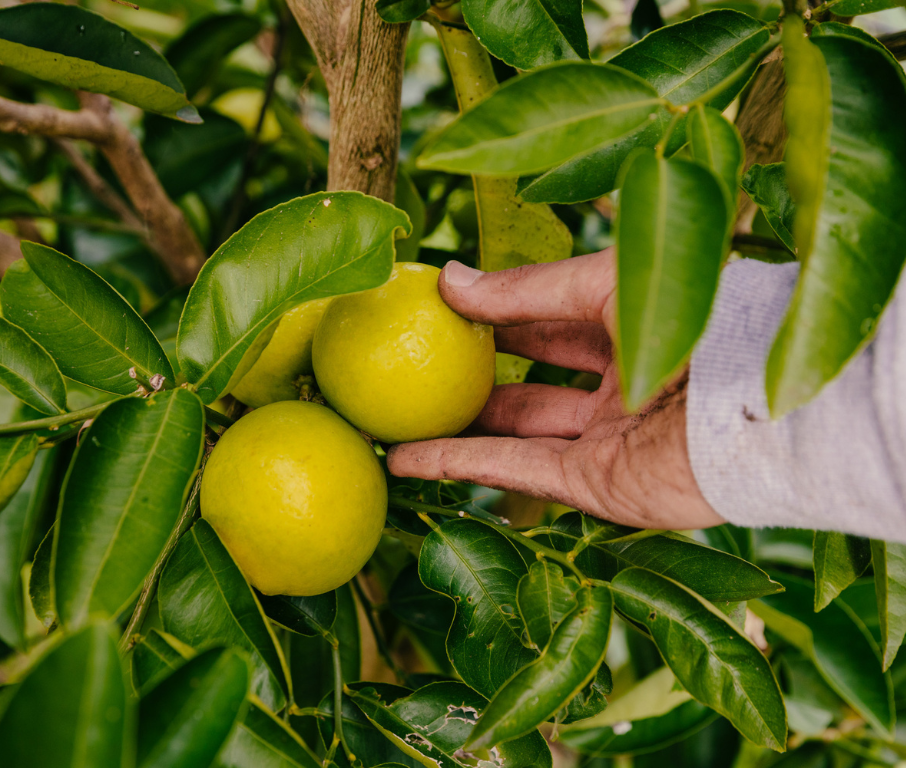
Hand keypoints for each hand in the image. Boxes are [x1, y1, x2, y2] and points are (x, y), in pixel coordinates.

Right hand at [386, 248, 724, 530]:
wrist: (757, 404)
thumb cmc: (695, 319)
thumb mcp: (602, 284)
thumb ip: (525, 289)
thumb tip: (447, 279)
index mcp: (631, 326)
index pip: (545, 318)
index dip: (493, 311)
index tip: (432, 304)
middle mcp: (618, 384)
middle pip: (528, 377)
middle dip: (472, 370)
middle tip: (406, 361)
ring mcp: (606, 437)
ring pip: (514, 428)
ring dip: (454, 426)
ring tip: (389, 419)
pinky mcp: (596, 484)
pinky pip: (515, 468)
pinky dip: (459, 463)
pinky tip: (406, 459)